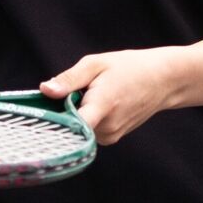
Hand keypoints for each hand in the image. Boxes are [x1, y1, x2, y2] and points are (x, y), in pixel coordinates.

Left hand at [41, 48, 182, 144]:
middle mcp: (106, 127)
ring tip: (92, 93)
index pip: (73, 126)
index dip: (53, 121)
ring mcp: (110, 136)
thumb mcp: (96, 63)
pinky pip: (88, 129)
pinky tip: (98, 102)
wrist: (163, 80)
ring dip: (77, 112)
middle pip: (70, 124)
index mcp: (102, 106)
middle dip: (64, 108)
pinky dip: (86, 117)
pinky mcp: (111, 138)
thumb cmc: (128, 67)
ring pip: (78, 128)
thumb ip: (69, 79)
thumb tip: (45, 90)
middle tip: (71, 89)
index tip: (40, 114)